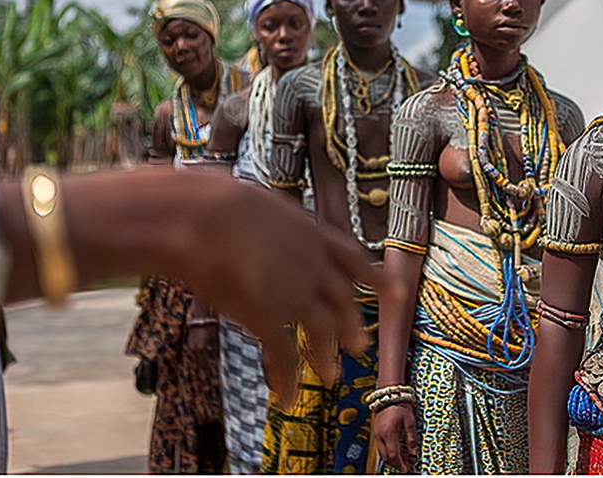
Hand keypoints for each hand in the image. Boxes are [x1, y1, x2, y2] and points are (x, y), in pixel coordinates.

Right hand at [175, 183, 380, 408]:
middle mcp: (313, 264)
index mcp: (312, 234)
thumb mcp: (260, 206)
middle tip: (360, 346)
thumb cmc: (216, 204)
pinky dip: (287, 379)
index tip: (396, 291)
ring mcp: (296, 292)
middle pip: (342, 300)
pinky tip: (285, 397)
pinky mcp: (271, 316)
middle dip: (351, 325)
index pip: (353, 258)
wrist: (206, 218)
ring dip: (325, 356)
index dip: (376, 277)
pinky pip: (285, 355)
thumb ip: (275, 226)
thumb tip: (264, 227)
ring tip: (329, 376)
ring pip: (321, 330)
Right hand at [373, 403, 418, 471]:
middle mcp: (380, 435)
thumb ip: (411, 438)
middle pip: (385, 457)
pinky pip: (379, 447)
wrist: (390, 396)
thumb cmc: (400, 407)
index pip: (393, 455)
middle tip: (403, 467)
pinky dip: (386, 453)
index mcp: (388, 433)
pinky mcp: (376, 431)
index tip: (406, 468)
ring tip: (399, 462)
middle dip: (394, 464)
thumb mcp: (410, 421)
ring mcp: (376, 433)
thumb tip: (414, 452)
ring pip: (381, 453)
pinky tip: (393, 453)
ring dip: (389, 460)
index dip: (399, 464)